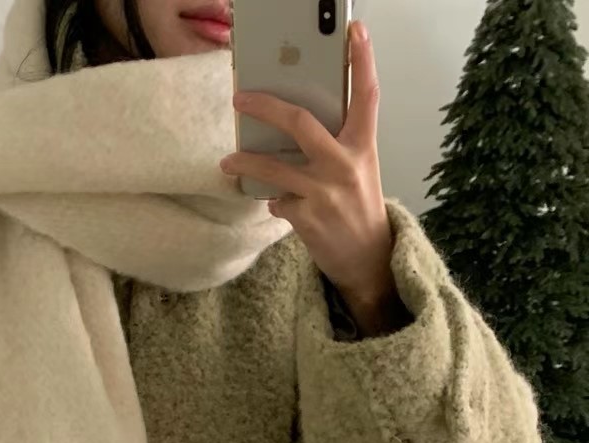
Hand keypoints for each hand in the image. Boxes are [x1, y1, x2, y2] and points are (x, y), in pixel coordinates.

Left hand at [220, 21, 406, 335]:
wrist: (368, 258)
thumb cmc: (359, 207)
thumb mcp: (359, 168)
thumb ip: (336, 145)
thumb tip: (294, 126)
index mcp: (363, 146)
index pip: (367, 95)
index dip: (363, 61)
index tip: (355, 30)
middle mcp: (345, 165)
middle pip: (300, 123)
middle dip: (265, 107)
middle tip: (240, 98)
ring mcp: (325, 192)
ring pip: (274, 169)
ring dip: (246, 165)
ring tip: (228, 163)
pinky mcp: (307, 218)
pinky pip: (277, 202)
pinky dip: (274, 202)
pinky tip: (281, 205)